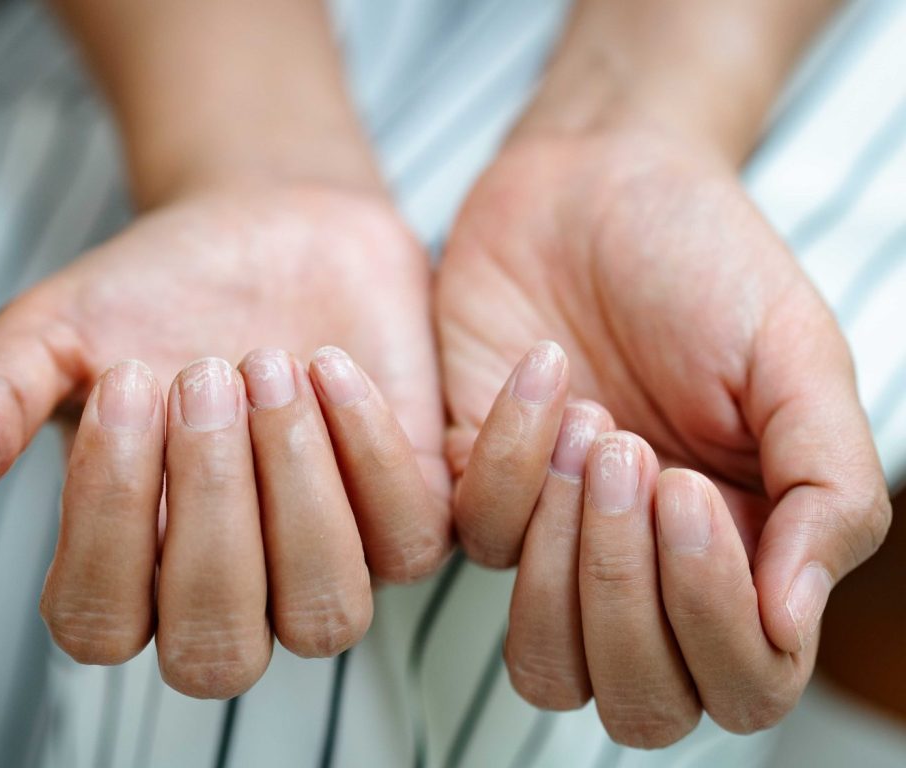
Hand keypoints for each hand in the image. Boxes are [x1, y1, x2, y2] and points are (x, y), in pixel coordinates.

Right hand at [0, 182, 450, 695]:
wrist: (274, 231)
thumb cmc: (162, 292)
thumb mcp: (61, 331)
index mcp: (135, 568)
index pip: (102, 624)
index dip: (108, 519)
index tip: (127, 383)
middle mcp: (236, 590)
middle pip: (218, 648)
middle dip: (210, 509)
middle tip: (203, 372)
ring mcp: (329, 561)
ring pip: (326, 615)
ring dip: (295, 491)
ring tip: (270, 364)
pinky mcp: (408, 516)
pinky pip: (410, 542)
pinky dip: (369, 453)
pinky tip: (329, 364)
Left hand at [436, 131, 890, 744]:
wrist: (595, 185)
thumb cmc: (706, 265)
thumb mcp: (797, 359)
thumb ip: (827, 489)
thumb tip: (793, 621)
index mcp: (745, 553)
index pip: (741, 681)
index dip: (713, 619)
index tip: (688, 489)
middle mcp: (648, 569)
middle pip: (636, 699)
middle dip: (630, 594)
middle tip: (637, 458)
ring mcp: (556, 539)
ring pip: (544, 662)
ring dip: (565, 561)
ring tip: (594, 429)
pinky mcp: (473, 489)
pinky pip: (473, 540)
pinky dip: (507, 459)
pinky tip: (544, 371)